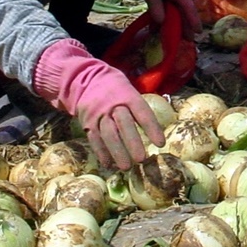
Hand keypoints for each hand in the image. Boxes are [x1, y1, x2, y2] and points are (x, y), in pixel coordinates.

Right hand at [35, 39, 163, 168]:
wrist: (86, 79)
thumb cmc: (115, 89)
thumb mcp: (129, 90)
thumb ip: (140, 107)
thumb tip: (160, 125)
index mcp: (128, 95)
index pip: (142, 112)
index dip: (152, 128)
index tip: (160, 143)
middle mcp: (113, 105)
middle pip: (124, 124)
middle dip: (133, 143)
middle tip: (141, 160)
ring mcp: (99, 114)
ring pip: (108, 134)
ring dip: (117, 152)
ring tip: (126, 167)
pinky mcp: (87, 122)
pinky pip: (94, 139)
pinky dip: (101, 152)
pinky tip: (108, 164)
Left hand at [134, 0, 201, 40]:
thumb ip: (156, 6)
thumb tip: (161, 22)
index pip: (189, 9)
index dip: (194, 21)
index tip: (198, 32)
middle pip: (184, 14)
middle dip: (187, 27)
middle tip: (189, 40)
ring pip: (176, 15)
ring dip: (176, 26)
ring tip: (177, 38)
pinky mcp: (163, 0)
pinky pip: (166, 13)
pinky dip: (164, 21)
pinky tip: (158, 30)